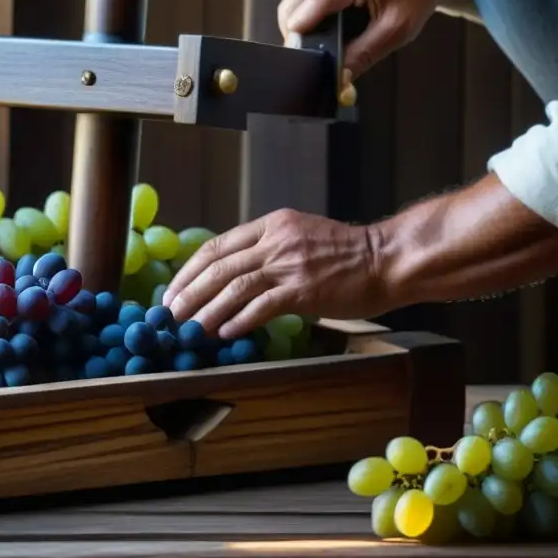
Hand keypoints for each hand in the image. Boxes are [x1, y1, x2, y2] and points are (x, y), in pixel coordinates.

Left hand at [162, 208, 388, 338]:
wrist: (386, 259)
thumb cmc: (347, 254)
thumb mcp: (300, 237)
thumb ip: (268, 249)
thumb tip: (234, 274)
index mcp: (271, 224)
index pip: (217, 245)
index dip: (190, 269)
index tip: (174, 289)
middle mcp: (275, 240)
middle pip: (218, 266)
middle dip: (189, 291)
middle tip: (170, 313)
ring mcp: (289, 264)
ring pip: (233, 287)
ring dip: (206, 311)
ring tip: (189, 328)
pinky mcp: (303, 290)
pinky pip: (261, 306)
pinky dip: (239, 320)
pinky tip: (225, 333)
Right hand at [278, 0, 461, 79]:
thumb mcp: (398, 29)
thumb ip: (365, 54)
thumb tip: (339, 79)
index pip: (315, 4)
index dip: (300, 32)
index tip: (296, 55)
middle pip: (295, 0)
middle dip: (296, 30)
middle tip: (312, 52)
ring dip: (299, 18)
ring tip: (321, 34)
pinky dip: (303, 5)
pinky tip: (321, 14)